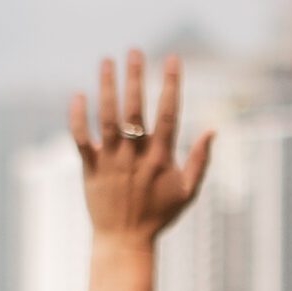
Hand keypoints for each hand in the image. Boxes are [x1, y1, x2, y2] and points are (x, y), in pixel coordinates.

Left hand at [71, 48, 213, 245]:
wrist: (124, 240)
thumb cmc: (159, 215)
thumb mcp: (188, 191)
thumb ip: (200, 160)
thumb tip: (214, 129)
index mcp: (160, 157)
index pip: (168, 113)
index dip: (171, 84)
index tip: (172, 58)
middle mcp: (135, 155)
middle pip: (135, 109)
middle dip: (135, 77)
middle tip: (134, 50)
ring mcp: (111, 160)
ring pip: (107, 117)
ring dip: (106, 87)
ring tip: (106, 60)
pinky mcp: (90, 167)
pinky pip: (80, 138)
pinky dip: (77, 116)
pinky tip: (78, 94)